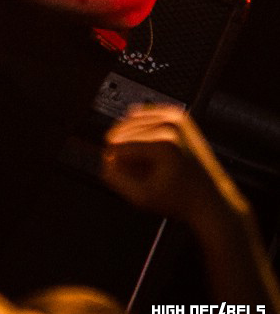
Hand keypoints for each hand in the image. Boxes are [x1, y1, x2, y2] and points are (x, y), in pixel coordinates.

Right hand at [102, 104, 248, 232]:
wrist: (210, 199)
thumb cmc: (182, 200)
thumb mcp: (143, 198)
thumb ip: (117, 180)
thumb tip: (103, 162)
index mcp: (163, 142)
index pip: (119, 143)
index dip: (113, 160)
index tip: (116, 173)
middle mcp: (170, 124)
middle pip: (123, 129)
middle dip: (120, 148)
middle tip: (129, 168)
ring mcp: (176, 117)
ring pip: (131, 119)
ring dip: (129, 138)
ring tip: (141, 160)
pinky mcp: (178, 115)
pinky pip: (145, 114)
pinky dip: (140, 128)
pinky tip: (146, 146)